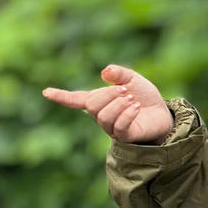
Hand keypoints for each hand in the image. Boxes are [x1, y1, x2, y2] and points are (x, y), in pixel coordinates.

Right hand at [43, 64, 172, 143]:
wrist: (162, 113)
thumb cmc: (143, 96)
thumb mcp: (133, 79)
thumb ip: (119, 73)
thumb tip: (104, 72)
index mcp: (99, 100)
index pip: (75, 99)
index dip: (61, 96)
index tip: (46, 92)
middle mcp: (101, 115)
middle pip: (92, 105)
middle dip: (108, 95)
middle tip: (125, 91)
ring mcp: (111, 127)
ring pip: (103, 116)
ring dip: (118, 104)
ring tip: (132, 99)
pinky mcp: (124, 136)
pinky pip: (118, 126)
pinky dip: (127, 114)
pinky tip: (136, 108)